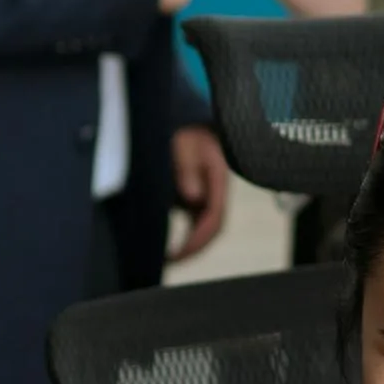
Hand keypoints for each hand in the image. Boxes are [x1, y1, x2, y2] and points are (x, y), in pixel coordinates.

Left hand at [170, 125, 228, 260]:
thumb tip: (193, 197)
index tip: (177, 253)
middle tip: (169, 261)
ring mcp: (207, 195)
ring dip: (190, 244)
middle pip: (212, 228)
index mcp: (218, 180)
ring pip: (204, 227)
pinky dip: (185, 236)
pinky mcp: (196, 197)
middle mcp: (216, 191)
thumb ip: (187, 169)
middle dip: (194, 248)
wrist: (188, 121)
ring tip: (165, 258)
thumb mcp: (184, 144)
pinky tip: (167, 246)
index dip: (198, 239)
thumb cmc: (185, 131)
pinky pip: (195, 222)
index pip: (214, 218)